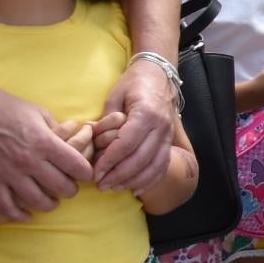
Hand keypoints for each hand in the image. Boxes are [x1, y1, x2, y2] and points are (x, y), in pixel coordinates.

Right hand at [0, 69, 96, 216]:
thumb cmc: (10, 108)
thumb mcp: (41, 114)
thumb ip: (59, 132)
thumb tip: (76, 142)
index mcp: (45, 142)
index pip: (77, 167)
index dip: (87, 173)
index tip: (86, 174)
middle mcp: (29, 161)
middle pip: (61, 187)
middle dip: (71, 190)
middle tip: (71, 187)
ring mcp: (8, 173)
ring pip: (37, 201)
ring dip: (50, 204)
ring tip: (53, 201)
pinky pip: (6, 206)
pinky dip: (19, 215)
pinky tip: (27, 215)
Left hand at [93, 60, 182, 194]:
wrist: (159, 74)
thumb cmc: (133, 83)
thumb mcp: (114, 96)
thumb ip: (105, 121)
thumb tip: (92, 144)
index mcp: (146, 113)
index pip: (126, 144)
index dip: (110, 161)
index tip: (95, 172)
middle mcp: (161, 126)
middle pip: (140, 159)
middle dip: (119, 175)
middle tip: (101, 185)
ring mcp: (168, 134)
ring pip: (154, 165)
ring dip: (133, 180)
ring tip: (115, 187)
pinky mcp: (170, 140)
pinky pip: (163, 165)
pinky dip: (150, 179)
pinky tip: (136, 189)